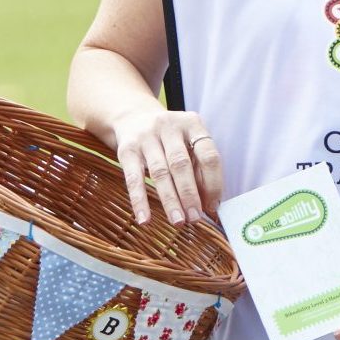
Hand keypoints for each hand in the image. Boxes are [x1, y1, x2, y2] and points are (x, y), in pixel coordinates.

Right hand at [113, 108, 222, 225]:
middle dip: (190, 194)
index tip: (213, 206)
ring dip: (170, 200)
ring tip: (177, 221)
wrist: (133, 117)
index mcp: (192, 123)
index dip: (213, 183)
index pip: (208, 155)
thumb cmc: (169, 138)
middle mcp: (169, 126)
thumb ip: (199, 168)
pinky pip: (134, 178)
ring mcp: (146, 136)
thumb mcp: (187, 142)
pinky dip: (140, 201)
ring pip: (160, 172)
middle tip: (195, 218)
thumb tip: (208, 205)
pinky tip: (145, 220)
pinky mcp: (127, 149)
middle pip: (182, 164)